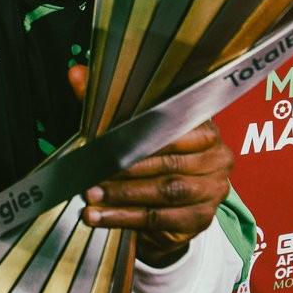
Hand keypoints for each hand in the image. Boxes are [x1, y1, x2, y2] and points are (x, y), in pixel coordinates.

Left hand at [68, 65, 233, 267]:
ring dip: (123, 195)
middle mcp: (216, 156)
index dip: (137, 134)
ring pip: (165, 191)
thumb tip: (77, 73)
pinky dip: (126, 218)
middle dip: (124, 169)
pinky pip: (161, 218)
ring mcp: (213, 189)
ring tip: (91, 196)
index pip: (173, 126)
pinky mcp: (201, 218)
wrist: (164, 208)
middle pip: (168, 161)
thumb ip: (106, 102)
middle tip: (90, 175)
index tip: (104, 141)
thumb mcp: (127, 128)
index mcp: (203, 127)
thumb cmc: (147, 158)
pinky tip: (100, 217)